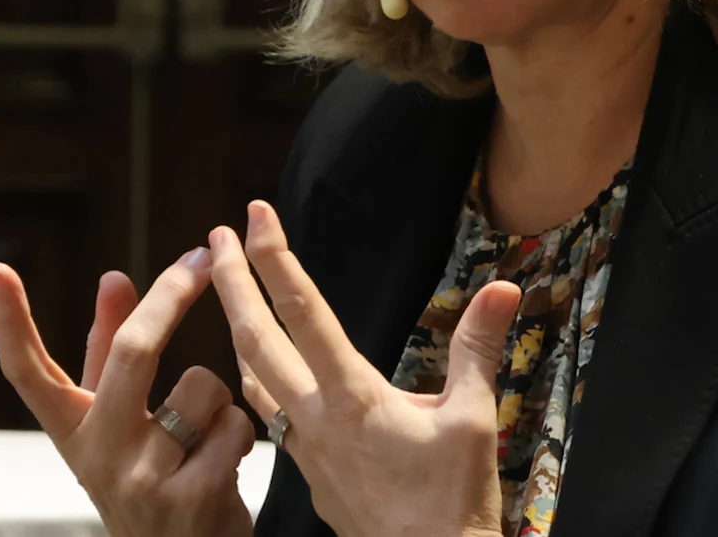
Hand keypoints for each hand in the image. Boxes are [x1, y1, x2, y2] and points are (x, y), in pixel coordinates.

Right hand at [0, 252, 254, 536]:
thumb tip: (115, 278)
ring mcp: (142, 480)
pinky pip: (233, 424)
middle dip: (172, 296)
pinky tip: (222, 466)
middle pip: (130, 352)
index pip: (29, 375)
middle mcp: (98, 456)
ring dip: (217, 395)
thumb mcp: (122, 423)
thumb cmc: (153, 479)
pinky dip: (238, 433)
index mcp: (74, 433)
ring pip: (200, 384)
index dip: (11, 323)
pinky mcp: (190, 498)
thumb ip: (112, 351)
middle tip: (201, 258)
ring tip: (205, 435)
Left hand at [208, 201, 520, 536]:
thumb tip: (503, 289)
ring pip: (253, 377)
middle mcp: (316, 418)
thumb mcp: (474, 419)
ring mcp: (306, 449)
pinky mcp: (309, 474)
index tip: (254, 215)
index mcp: (353, 396)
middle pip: (256, 337)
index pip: (304, 310)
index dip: (276, 257)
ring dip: (236, 329)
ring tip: (227, 294)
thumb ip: (479, 347)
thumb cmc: (454, 503)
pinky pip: (268, 415)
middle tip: (214, 237)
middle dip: (231, 282)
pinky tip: (263, 373)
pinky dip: (256, 378)